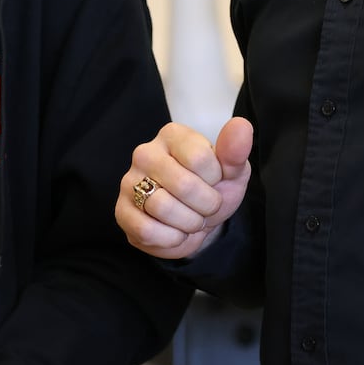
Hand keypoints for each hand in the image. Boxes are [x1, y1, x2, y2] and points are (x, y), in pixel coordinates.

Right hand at [117, 117, 252, 259]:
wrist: (197, 220)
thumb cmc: (212, 189)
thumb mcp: (232, 171)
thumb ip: (235, 150)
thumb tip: (241, 126)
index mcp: (172, 135)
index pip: (200, 159)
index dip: (215, 179)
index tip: (213, 181)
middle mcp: (145, 153)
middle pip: (183, 185)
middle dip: (206, 205)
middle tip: (206, 205)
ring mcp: (129, 182)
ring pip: (163, 208)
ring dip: (189, 223)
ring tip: (191, 218)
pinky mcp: (122, 212)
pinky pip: (147, 230)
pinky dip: (170, 238)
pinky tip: (175, 231)